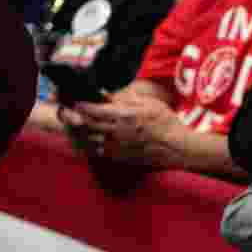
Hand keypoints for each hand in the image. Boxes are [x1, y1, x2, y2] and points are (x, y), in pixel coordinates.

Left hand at [64, 93, 180, 166]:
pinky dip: (93, 145)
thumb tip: (107, 93)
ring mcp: (118, 146)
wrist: (179, 149)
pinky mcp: (121, 158)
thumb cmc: (167, 124)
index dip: (81, 104)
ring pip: (90, 139)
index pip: (92, 109)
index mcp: (123, 115)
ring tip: (82, 126)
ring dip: (83, 132)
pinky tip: (95, 140)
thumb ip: (127, 97)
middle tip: (73, 113)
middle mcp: (117, 132)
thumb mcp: (150, 103)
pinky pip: (99, 151)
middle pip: (86, 124)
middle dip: (77, 117)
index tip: (77, 102)